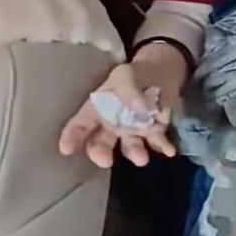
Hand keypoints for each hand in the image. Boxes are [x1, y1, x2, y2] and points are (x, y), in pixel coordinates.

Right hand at [58, 43, 187, 167]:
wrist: (160, 75)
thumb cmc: (134, 76)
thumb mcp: (125, 75)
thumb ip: (128, 90)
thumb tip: (139, 109)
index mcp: (98, 110)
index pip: (80, 125)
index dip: (72, 137)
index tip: (67, 149)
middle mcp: (111, 127)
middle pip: (101, 144)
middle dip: (100, 154)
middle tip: (105, 160)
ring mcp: (132, 133)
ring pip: (130, 147)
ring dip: (135, 154)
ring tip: (142, 159)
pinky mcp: (154, 133)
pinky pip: (157, 142)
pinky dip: (163, 147)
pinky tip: (169, 151)